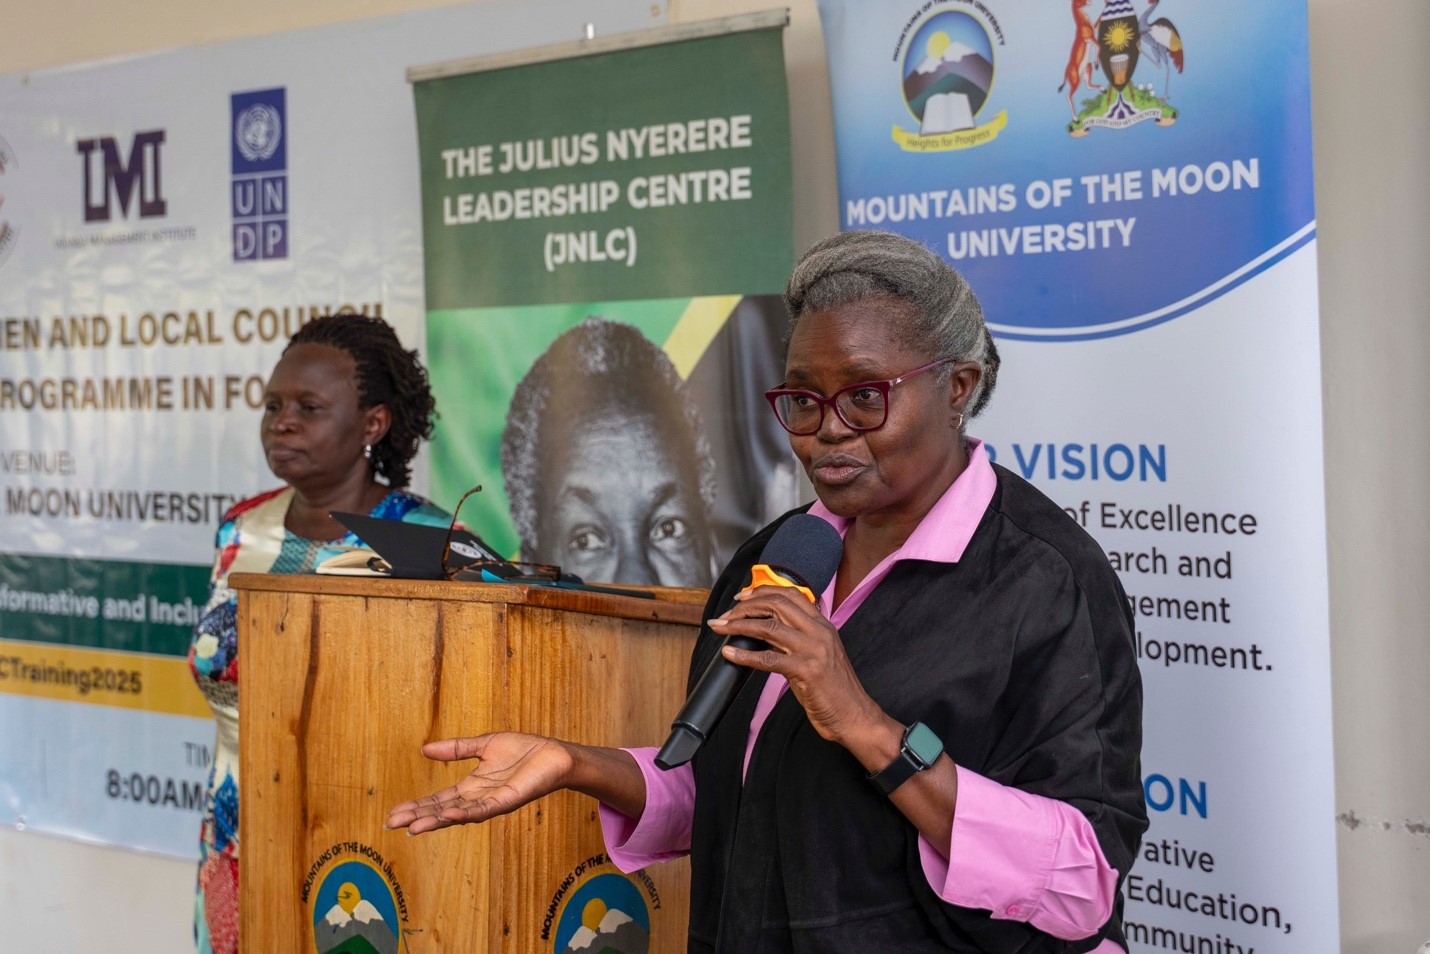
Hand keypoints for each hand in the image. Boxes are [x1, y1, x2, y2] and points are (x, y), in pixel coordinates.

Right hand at [385, 732, 572, 834]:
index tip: (393, 814)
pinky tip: (450, 815)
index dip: (416, 807)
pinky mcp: (508, 800)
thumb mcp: (484, 745)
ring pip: (459, 815)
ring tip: (413, 827)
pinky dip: (467, 813)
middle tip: (392, 824)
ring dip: (437, 821)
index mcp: (471, 787)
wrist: (554, 753)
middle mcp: (478, 798)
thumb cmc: (523, 750)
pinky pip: (485, 809)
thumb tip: (424, 749)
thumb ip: (455, 749)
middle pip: (443, 811)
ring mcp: (492, 802)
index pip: (438, 800)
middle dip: (418, 818)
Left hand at [708, 587, 884, 746]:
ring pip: (768, 626)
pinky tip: (729, 653)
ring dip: (738, 625)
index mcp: (823, 625)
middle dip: (745, 606)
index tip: (741, 597)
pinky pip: (767, 658)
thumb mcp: (817, 655)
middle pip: (776, 604)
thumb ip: (795, 639)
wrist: (853, 715)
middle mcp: (819, 632)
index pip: (790, 594)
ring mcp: (813, 649)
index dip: (762, 591)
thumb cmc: (833, 689)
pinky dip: (744, 655)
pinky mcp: (806, 670)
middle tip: (725, 615)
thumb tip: (762, 630)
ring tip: (720, 628)